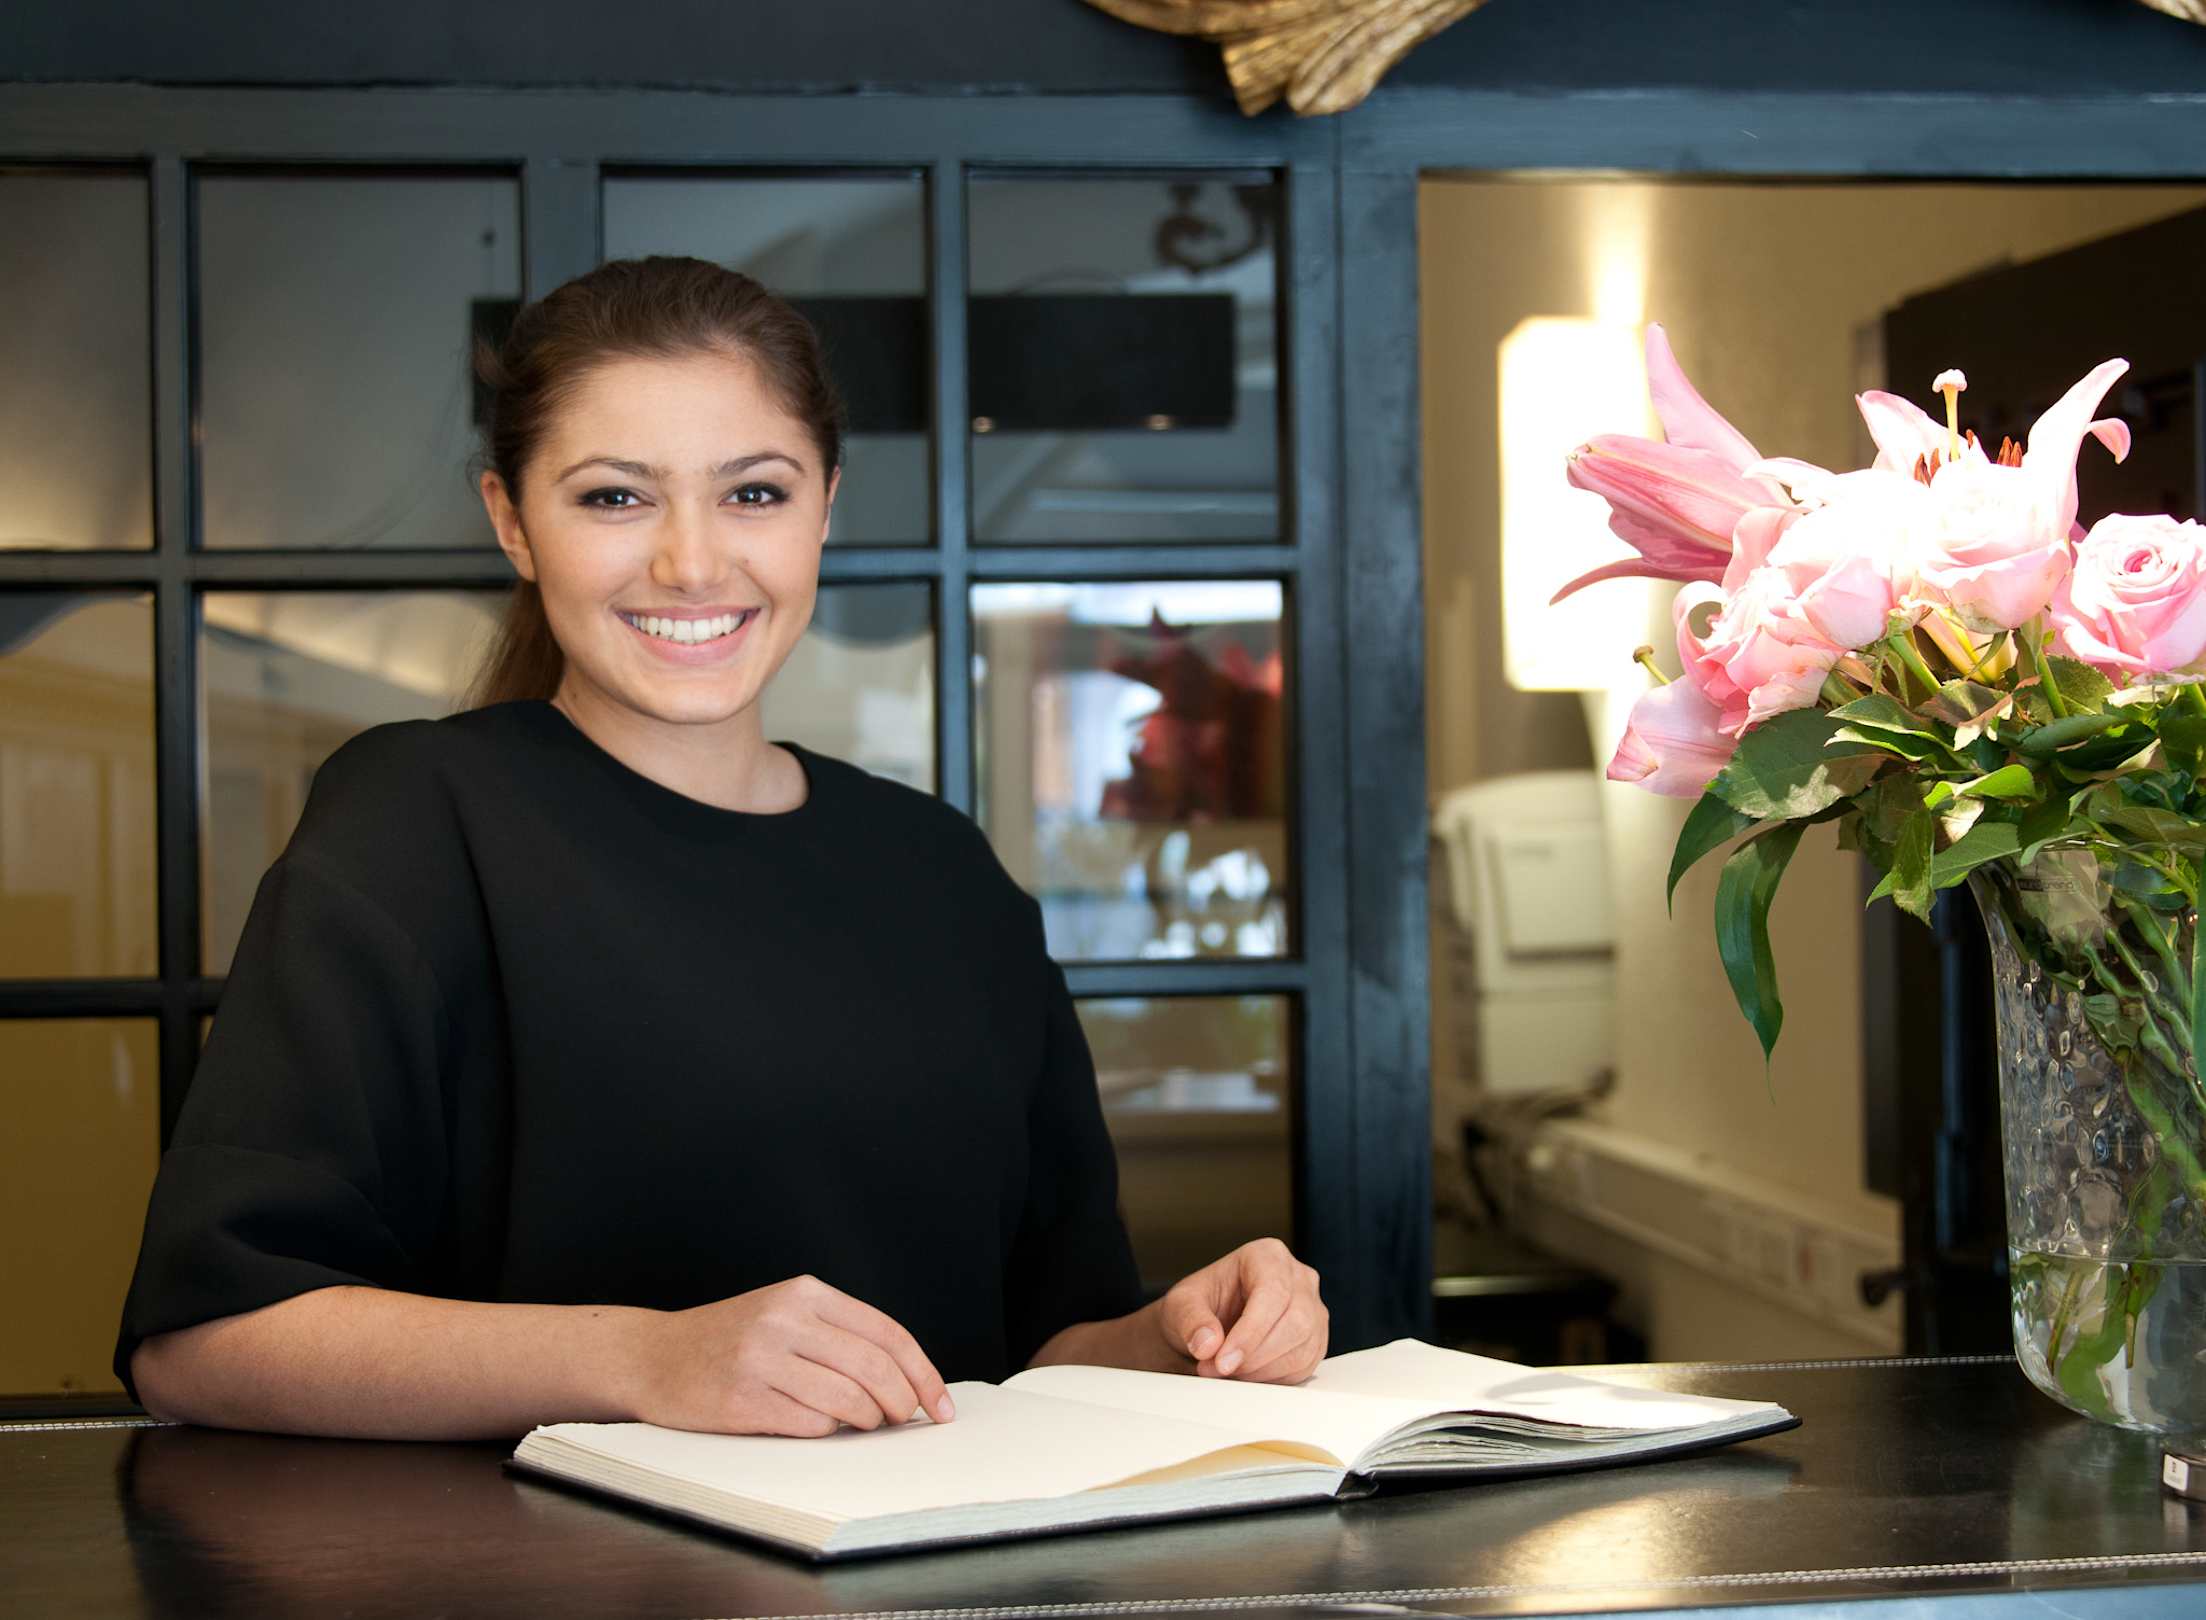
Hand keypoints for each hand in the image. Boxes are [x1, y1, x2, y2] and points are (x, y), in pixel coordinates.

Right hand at [626, 1275, 954, 1436]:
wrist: (652, 1356)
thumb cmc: (728, 1340)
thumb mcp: (783, 1314)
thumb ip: (837, 1334)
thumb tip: (906, 1380)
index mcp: (805, 1293)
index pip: (887, 1333)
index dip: (923, 1373)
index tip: (941, 1405)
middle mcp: (785, 1319)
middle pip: (875, 1368)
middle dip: (903, 1402)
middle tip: (907, 1421)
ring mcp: (761, 1359)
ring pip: (848, 1400)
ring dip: (868, 1421)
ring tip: (865, 1424)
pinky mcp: (742, 1400)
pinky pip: (810, 1425)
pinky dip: (827, 1431)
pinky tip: (820, 1426)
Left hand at [1155, 1238, 1327, 1383]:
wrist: (1208, 1325)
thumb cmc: (1199, 1306)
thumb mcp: (1180, 1305)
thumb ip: (1191, 1320)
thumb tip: (1208, 1343)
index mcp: (1268, 1255)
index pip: (1272, 1293)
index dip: (1250, 1333)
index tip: (1223, 1361)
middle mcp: (1298, 1278)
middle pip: (1295, 1322)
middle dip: (1255, 1356)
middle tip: (1219, 1369)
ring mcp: (1312, 1309)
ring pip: (1303, 1348)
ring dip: (1262, 1371)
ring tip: (1227, 1372)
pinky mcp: (1315, 1340)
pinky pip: (1305, 1367)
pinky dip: (1273, 1379)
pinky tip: (1247, 1376)